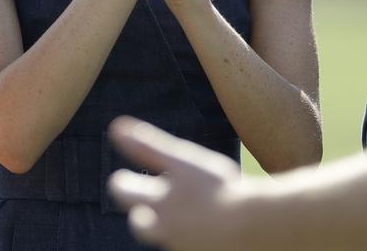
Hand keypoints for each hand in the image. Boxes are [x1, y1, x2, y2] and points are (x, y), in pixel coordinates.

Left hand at [109, 117, 251, 250]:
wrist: (251, 228)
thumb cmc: (219, 189)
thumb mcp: (183, 160)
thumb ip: (148, 145)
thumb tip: (114, 127)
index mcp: (158, 202)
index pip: (123, 191)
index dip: (122, 183)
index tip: (123, 178)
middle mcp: (165, 227)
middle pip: (138, 223)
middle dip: (138, 211)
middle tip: (144, 202)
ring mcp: (181, 243)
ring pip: (162, 235)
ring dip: (164, 224)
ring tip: (179, 214)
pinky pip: (186, 243)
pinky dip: (189, 234)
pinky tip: (203, 226)